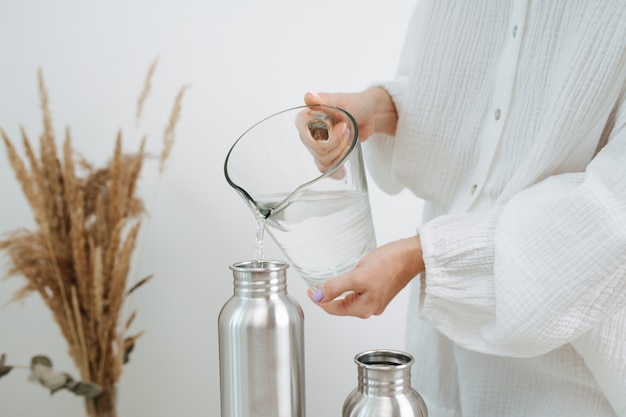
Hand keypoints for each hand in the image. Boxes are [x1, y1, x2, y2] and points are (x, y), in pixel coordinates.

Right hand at [296, 88, 397, 174]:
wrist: (369, 114)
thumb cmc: (354, 104)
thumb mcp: (340, 101)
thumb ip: (324, 100)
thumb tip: (309, 97)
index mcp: (305, 119)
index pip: (307, 139)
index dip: (328, 138)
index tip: (343, 126)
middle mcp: (308, 134)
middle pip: (318, 152)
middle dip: (338, 145)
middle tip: (348, 131)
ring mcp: (316, 147)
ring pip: (323, 162)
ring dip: (341, 153)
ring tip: (349, 138)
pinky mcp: (326, 156)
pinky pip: (325, 170)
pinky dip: (336, 170)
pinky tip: (343, 169)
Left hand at [307, 236, 423, 317]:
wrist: (411, 255)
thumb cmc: (390, 264)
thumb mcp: (357, 276)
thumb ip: (335, 287)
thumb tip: (318, 297)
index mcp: (364, 309)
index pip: (333, 309)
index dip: (318, 300)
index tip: (309, 291)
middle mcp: (370, 308)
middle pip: (340, 307)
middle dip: (327, 298)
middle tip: (315, 287)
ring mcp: (376, 300)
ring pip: (349, 300)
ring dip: (338, 292)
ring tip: (328, 282)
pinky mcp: (380, 291)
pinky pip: (358, 293)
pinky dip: (349, 288)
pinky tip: (347, 279)